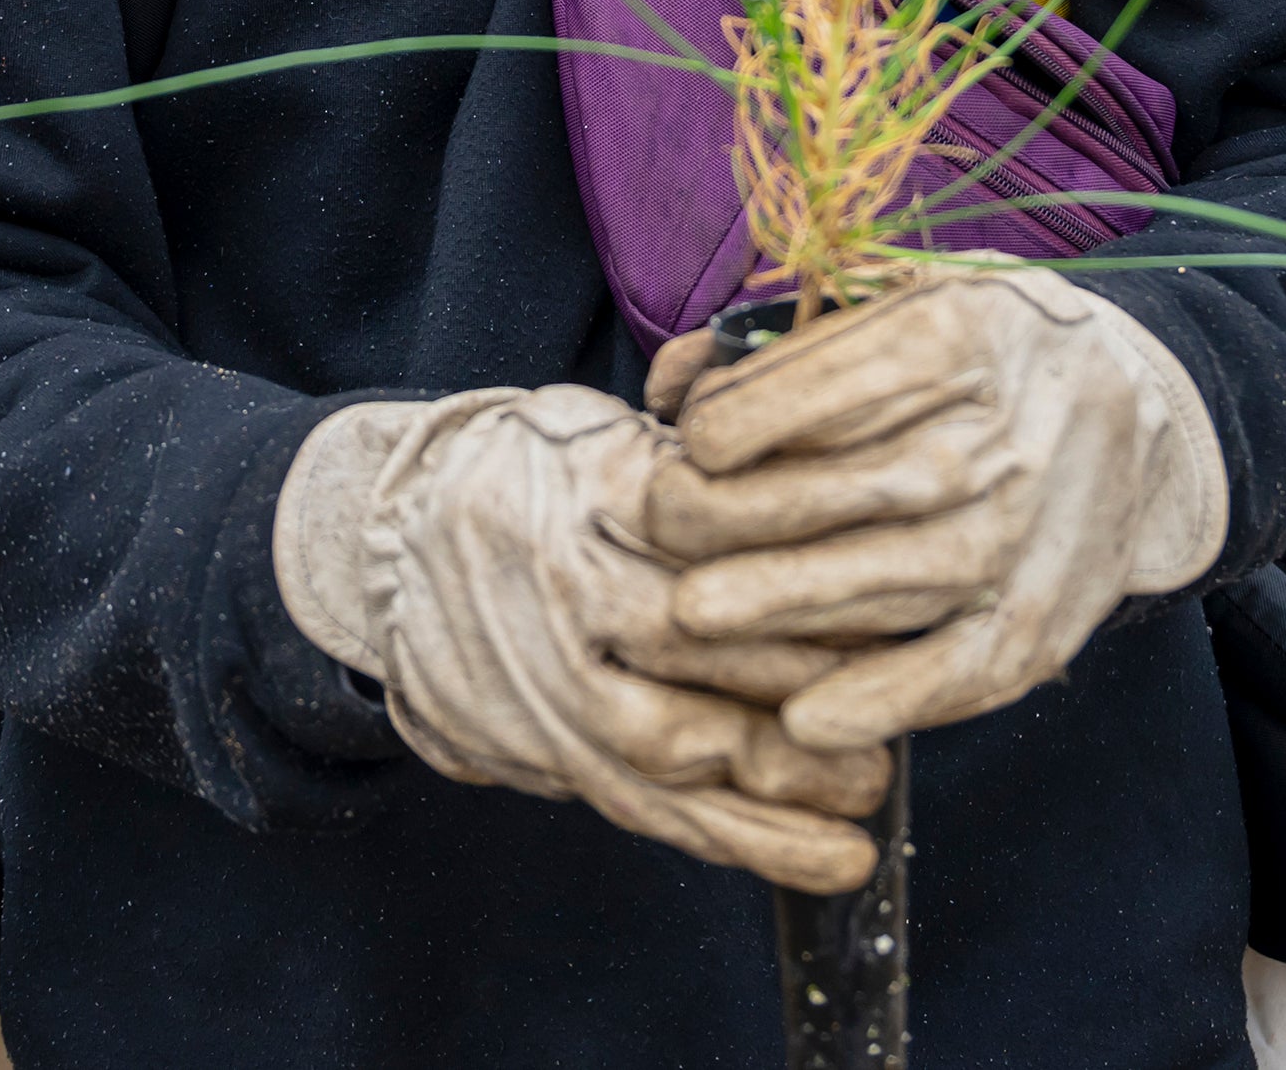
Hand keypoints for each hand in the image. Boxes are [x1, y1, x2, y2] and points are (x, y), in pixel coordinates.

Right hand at [274, 387, 890, 891]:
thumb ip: (701, 457)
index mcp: (585, 484)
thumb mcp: (601, 424)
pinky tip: (831, 860)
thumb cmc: (531, 469)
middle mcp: (558, 583)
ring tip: (869, 784)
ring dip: (782, 773)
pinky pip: (651, 809)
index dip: (795, 549)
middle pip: (690, 634)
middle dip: (801, 669)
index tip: (884, 565)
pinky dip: (748, 842)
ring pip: (668, 738)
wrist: (387, 537)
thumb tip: (837, 476)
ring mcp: (543, 678)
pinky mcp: (542, 751)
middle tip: (897, 686)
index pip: (702, 519)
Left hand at [641, 268, 1227, 750]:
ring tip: (693, 614)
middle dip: (736, 514)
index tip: (690, 442)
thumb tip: (672, 380)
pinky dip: (885, 699)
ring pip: (895, 579)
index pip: (828, 384)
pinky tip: (805, 716)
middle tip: (661, 529)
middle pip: (851, 486)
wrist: (1137, 408)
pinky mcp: (1044, 615)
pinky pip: (961, 669)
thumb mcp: (904, 297)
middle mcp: (1004, 433)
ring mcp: (1029, 531)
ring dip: (786, 605)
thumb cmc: (984, 348)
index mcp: (963, 334)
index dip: (737, 419)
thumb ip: (784, 338)